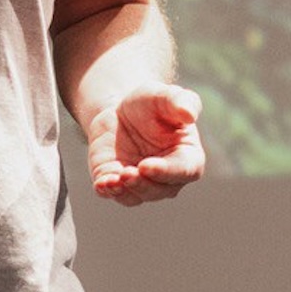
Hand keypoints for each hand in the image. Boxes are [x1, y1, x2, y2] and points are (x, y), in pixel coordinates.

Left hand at [86, 82, 204, 205]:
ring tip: (112, 180)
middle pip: (160, 189)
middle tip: (127, 173)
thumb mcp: (164, 96)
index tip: (146, 165)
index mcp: (188, 157)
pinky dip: (108, 191)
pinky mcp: (119, 184)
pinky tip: (101, 184)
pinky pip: (115, 194)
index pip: (184, 171)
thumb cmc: (150, 104)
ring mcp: (143, 184)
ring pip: (137, 196)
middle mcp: (169, 178)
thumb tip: (190, 113)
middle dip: (143, 184)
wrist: (121, 110)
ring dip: (125, 190)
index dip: (166, 171)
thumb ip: (180, 101)